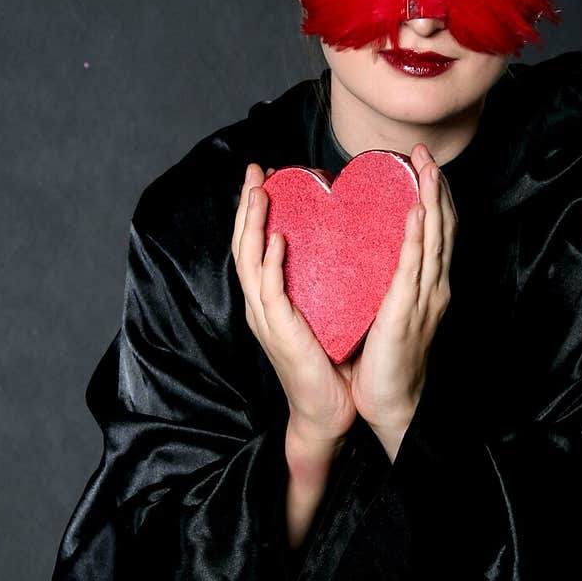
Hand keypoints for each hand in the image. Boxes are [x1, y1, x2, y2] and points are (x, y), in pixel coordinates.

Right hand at [232, 163, 355, 445]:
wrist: (328, 410)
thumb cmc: (329, 363)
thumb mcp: (323, 313)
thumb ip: (321, 282)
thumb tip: (338, 248)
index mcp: (270, 299)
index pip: (256, 245)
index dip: (256, 211)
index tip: (266, 176)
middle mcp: (261, 305)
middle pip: (243, 246)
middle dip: (247, 206)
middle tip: (254, 170)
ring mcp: (266, 319)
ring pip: (249, 263)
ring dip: (253, 226)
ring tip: (259, 193)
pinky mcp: (280, 334)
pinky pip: (270, 293)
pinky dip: (271, 264)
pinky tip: (277, 239)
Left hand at [339, 143, 457, 448]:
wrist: (391, 403)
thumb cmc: (384, 362)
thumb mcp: (387, 310)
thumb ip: (387, 282)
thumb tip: (373, 254)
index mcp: (428, 287)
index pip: (436, 233)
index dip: (434, 197)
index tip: (423, 165)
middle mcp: (434, 288)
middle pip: (442, 229)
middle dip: (436, 188)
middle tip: (426, 153)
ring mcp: (425, 299)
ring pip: (434, 241)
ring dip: (432, 201)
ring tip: (427, 169)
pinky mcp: (407, 312)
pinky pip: (414, 269)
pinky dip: (418, 238)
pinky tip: (418, 213)